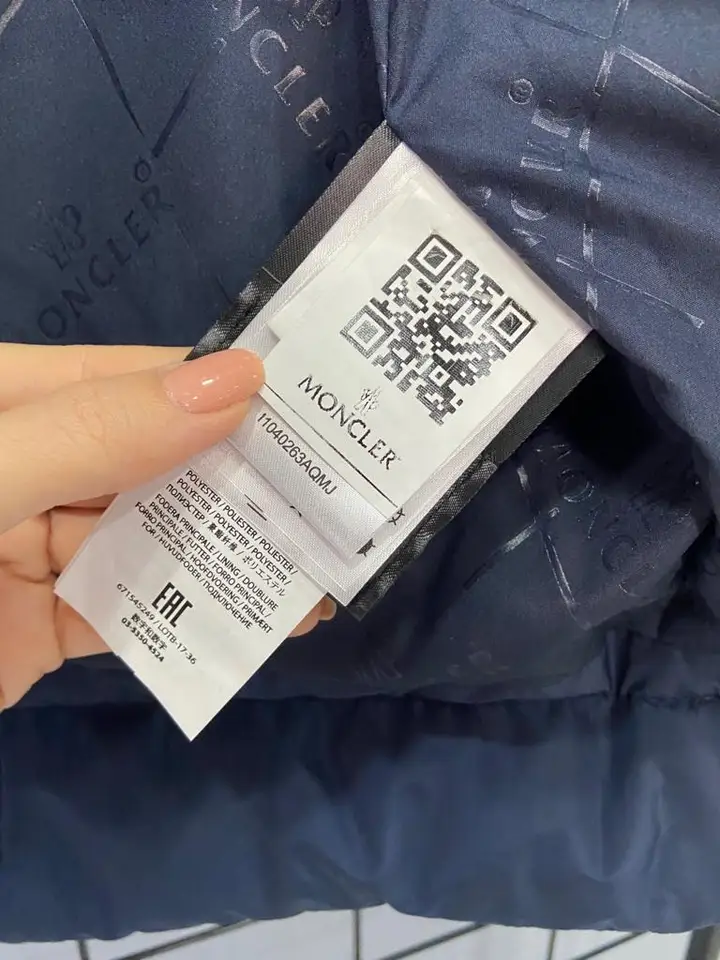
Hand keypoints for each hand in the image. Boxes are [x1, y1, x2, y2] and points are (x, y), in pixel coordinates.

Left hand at [0, 344, 334, 708]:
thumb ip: (95, 431)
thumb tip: (237, 382)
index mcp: (10, 405)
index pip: (127, 379)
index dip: (217, 386)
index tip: (310, 404)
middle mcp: (35, 466)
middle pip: (154, 459)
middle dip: (241, 476)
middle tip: (334, 491)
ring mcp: (38, 549)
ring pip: (154, 538)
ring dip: (231, 551)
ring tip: (318, 563)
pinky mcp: (47, 625)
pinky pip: (132, 612)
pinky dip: (193, 615)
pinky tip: (261, 619)